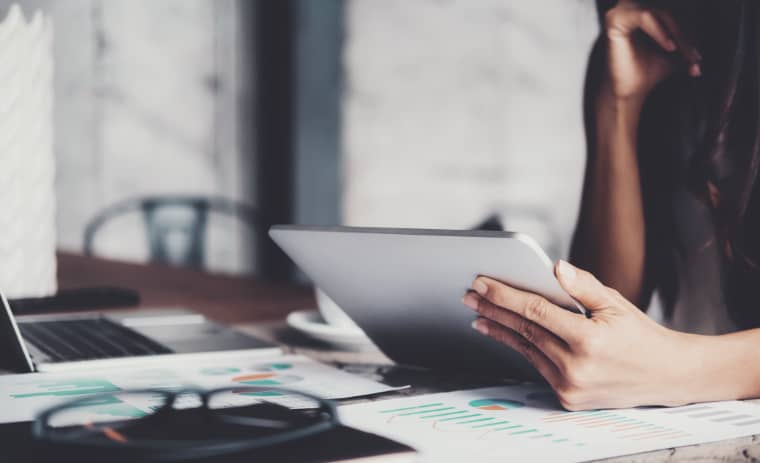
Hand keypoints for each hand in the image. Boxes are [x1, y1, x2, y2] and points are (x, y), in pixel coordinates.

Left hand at [462, 260, 699, 409]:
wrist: (667, 376)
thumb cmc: (640, 334)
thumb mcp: (616, 304)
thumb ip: (583, 286)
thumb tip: (555, 267)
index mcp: (589, 339)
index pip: (535, 311)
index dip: (504, 295)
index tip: (481, 283)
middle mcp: (577, 367)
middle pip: (524, 330)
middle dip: (493, 310)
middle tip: (470, 295)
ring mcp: (571, 386)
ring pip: (526, 349)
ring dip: (499, 330)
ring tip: (479, 314)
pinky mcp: (568, 398)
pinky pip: (536, 365)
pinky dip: (519, 347)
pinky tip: (503, 333)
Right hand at [603, 0, 700, 101]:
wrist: (631, 92)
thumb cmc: (649, 71)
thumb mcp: (677, 51)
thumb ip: (691, 39)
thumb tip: (715, 37)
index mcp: (644, 10)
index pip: (677, 11)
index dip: (690, 31)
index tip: (697, 55)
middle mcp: (631, 7)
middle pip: (672, 10)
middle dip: (687, 34)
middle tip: (695, 57)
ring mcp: (622, 10)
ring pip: (662, 12)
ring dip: (679, 34)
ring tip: (686, 54)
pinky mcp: (615, 19)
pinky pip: (646, 16)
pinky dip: (661, 32)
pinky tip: (669, 47)